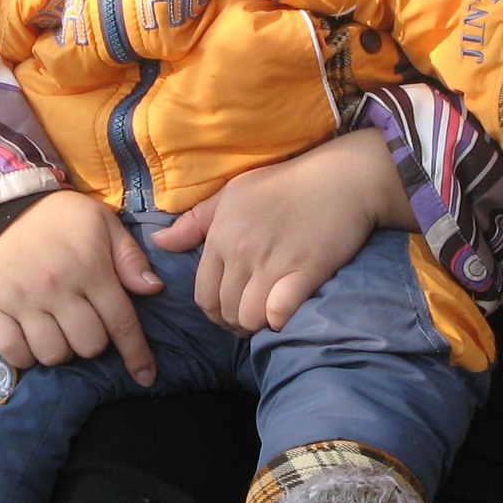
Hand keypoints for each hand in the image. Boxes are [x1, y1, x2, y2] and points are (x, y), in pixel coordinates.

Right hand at [0, 190, 162, 381]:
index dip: (137, 354)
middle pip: (88, 345)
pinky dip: (27, 355)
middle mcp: (57, 288)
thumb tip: (153, 289)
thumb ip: (130, 257)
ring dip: (63, 350)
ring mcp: (23, 300)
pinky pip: (14, 352)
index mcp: (90, 268)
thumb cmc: (62, 217)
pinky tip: (34, 341)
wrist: (4, 207)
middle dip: (95, 342)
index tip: (145, 376)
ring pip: (53, 354)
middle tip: (87, 324)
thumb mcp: (104, 223)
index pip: (120, 323)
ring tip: (60, 331)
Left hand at [150, 128, 415, 332]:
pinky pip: (279, 314)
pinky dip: (279, 321)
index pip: (203, 294)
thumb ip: (194, 222)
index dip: (214, 310)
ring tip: (267, 316)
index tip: (228, 310)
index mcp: (221, 235)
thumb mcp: (232, 193)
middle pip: (225, 311)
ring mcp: (273, 264)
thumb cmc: (285, 182)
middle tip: (250, 316)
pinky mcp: (305, 272)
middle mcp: (241, 252)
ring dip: (257, 324)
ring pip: (249, 318)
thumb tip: (160, 243)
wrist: (342, 178)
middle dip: (234, 321)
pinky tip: (286, 313)